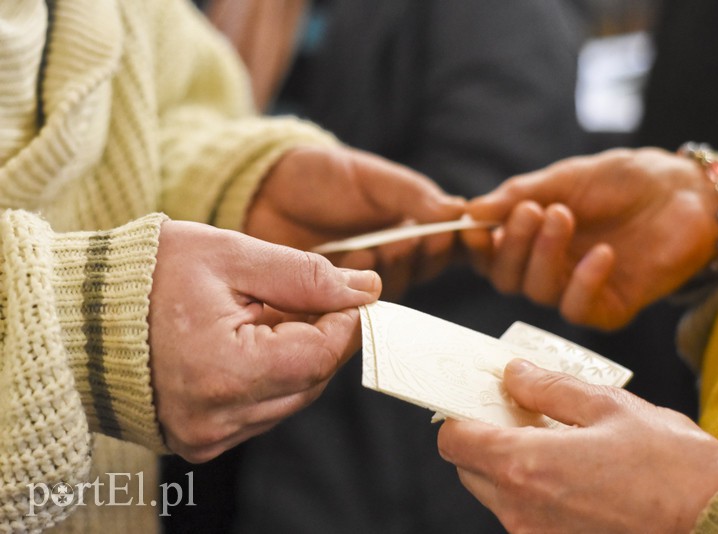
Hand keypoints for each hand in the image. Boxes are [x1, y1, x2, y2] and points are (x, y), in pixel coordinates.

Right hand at [148, 220, 380, 461]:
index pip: (321, 356)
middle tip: (304, 297)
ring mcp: (207, 435)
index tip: (345, 292)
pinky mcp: (200, 439)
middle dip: (322, 336)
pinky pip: (262, 410)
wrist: (75, 315)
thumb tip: (366, 290)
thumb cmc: (144, 276)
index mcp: (225, 372)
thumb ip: (304, 274)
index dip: (344, 321)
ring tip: (263, 316)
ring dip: (296, 356)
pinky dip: (269, 375)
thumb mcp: (229, 255)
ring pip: (292, 398)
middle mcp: (217, 419)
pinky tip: (245, 343)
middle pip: (311, 381)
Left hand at [244, 145, 464, 298]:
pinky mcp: (336, 298)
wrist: (263, 192)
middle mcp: (395, 253)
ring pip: (396, 286)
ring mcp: (365, 278)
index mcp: (411, 222)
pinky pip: (359, 302)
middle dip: (420, 254)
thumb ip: (412, 196)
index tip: (453, 233)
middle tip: (404, 240)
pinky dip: (356, 285)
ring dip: (388, 268)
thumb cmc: (321, 177)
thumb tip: (458, 210)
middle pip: (426, 267)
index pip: (450, 239)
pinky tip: (346, 264)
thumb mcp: (370, 178)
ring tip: (371, 248)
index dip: (459, 242)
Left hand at [438, 360, 717, 533]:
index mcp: (527, 466)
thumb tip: (513, 374)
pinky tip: (571, 472)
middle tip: (520, 414)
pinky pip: (525, 515)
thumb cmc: (672, 466)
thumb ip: (548, 388)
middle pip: (469, 467)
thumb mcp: (608, 406)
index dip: (459, 414)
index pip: (454, 439)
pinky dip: (533, 490)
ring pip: (495, 493)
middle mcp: (522, 510)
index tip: (477, 398)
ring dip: (509, 464)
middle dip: (484, 437)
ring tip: (554, 441)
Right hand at [463, 148, 717, 328]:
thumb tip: (472, 211)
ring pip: (538, 293)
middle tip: (532, 211)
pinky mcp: (609, 308)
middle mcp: (549, 268)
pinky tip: (602, 252)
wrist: (687, 191)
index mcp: (532, 239)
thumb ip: (518, 195)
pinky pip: (578, 309)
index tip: (470, 227)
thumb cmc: (624, 180)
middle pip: (507, 279)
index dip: (476, 247)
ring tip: (564, 216)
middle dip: (512, 246)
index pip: (490, 255)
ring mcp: (577, 289)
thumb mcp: (565, 178)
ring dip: (545, 255)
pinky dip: (584, 281)